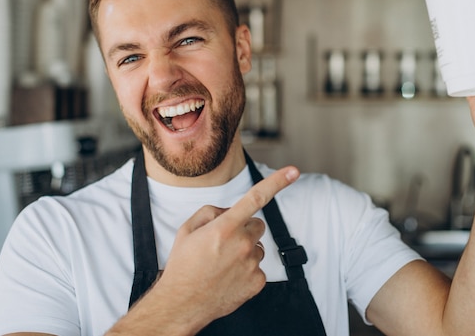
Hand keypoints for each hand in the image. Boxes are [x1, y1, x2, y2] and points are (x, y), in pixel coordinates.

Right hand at [151, 166, 299, 327]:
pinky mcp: (257, 282)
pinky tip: (229, 276)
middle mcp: (242, 244)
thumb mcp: (188, 229)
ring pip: (258, 247)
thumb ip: (212, 212)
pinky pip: (258, 267)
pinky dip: (246, 270)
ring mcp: (251, 264)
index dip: (278, 182)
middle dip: (245, 228)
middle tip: (224, 242)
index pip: (256, 197)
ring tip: (222, 263)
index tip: (294, 171)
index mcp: (225, 227)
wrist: (181, 304)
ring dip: (245, 250)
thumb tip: (229, 211)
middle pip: (257, 225)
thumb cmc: (183, 266)